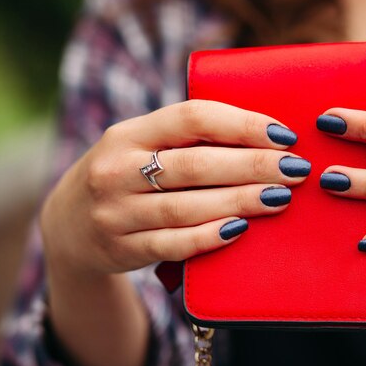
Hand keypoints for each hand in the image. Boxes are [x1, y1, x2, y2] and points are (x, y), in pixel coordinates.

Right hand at [41, 100, 309, 275]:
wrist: (69, 226)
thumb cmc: (127, 175)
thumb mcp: (141, 145)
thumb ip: (187, 139)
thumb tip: (266, 136)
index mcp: (128, 133)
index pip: (192, 117)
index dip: (242, 124)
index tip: (284, 135)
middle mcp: (117, 169)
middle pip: (197, 165)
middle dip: (254, 165)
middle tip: (296, 169)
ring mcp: (116, 212)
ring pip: (188, 205)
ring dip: (242, 201)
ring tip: (282, 197)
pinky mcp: (122, 248)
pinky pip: (172, 244)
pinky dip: (209, 236)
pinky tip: (241, 229)